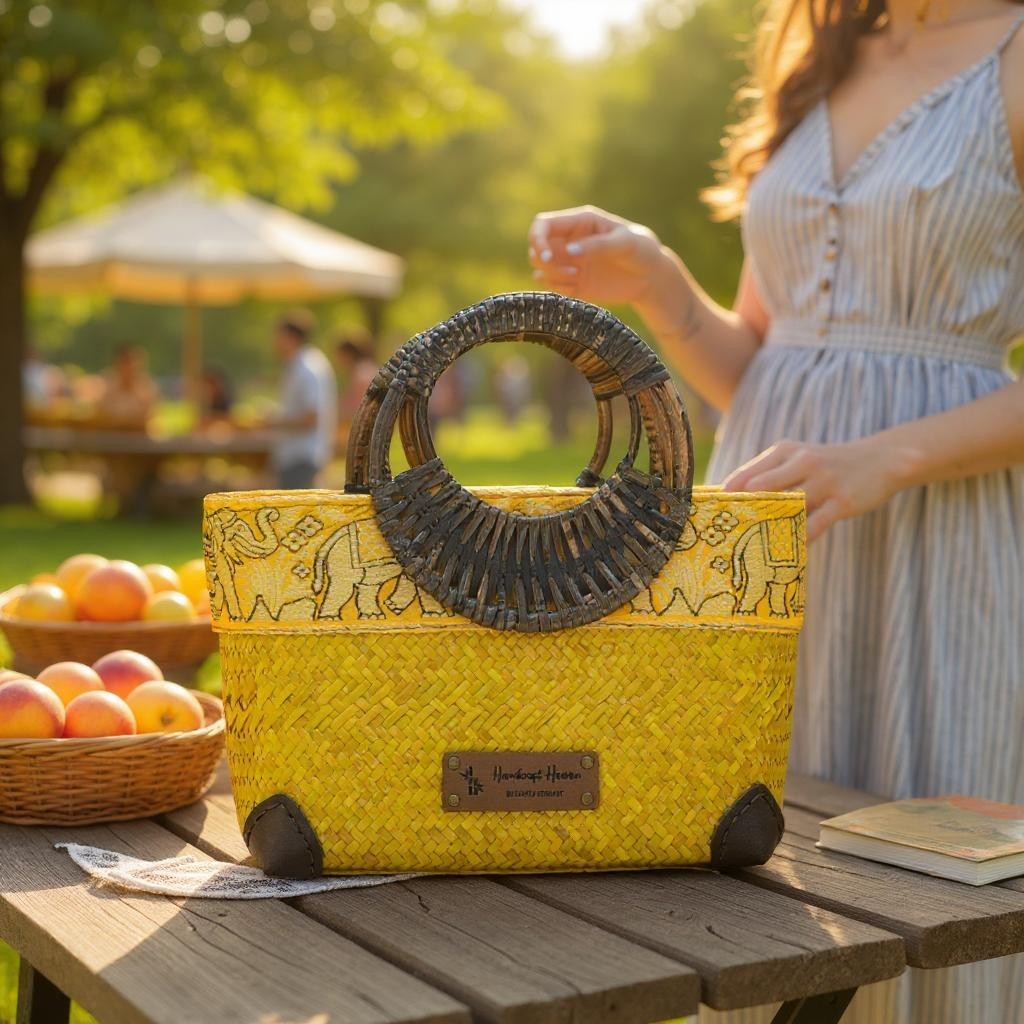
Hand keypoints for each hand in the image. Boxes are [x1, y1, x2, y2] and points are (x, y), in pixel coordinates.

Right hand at [528, 205, 668, 307]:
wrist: (651, 277)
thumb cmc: (642, 251)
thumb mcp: (625, 244)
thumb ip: (597, 246)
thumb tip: (568, 252)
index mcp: (580, 222)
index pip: (543, 225)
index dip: (537, 239)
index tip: (546, 257)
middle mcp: (569, 240)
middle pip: (535, 247)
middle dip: (543, 260)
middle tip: (569, 271)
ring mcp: (570, 262)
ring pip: (539, 268)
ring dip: (550, 275)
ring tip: (575, 277)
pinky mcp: (573, 283)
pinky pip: (552, 286)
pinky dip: (558, 288)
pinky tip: (577, 287)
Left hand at [721, 437, 899, 541]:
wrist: (880, 460)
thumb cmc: (827, 465)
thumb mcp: (799, 458)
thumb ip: (770, 475)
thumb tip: (733, 497)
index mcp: (786, 451)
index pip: (747, 474)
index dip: (727, 495)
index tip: (711, 514)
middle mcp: (803, 462)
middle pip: (762, 488)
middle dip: (743, 510)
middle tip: (726, 533)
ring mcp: (823, 481)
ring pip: (788, 507)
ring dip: (768, 527)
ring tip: (751, 547)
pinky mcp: (842, 502)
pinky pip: (814, 525)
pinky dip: (799, 539)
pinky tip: (788, 550)